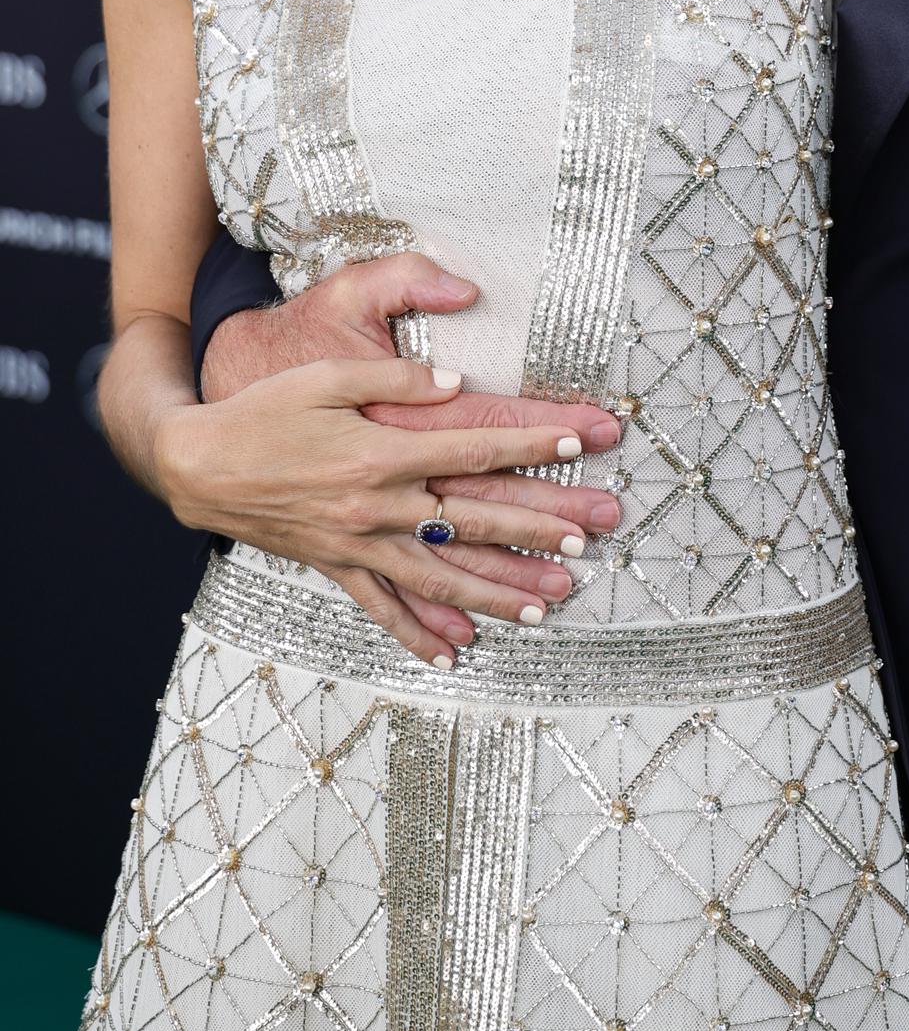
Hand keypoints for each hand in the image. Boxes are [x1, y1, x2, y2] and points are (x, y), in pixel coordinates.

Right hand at [198, 254, 622, 647]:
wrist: (199, 464)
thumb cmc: (265, 412)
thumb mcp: (328, 377)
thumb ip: (395, 382)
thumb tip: (455, 385)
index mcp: (381, 454)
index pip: (473, 450)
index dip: (528, 448)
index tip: (575, 448)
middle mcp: (377, 507)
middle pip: (473, 520)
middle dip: (536, 529)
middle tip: (587, 540)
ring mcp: (357, 544)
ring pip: (442, 575)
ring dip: (498, 592)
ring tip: (548, 604)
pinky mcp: (336, 566)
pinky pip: (384, 607)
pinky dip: (420, 632)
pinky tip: (455, 653)